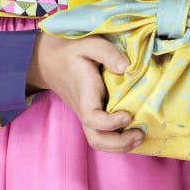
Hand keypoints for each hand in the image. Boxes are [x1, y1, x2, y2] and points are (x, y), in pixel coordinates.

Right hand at [27, 31, 144, 152]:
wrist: (49, 62)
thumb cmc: (70, 51)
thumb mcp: (87, 43)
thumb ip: (107, 52)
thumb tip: (127, 67)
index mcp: (84, 93)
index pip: (93, 118)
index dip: (110, 122)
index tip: (128, 114)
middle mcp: (84, 109)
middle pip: (96, 140)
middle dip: (119, 143)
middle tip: (140, 134)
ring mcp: (87, 116)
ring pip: (99, 142)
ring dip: (120, 146)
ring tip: (140, 136)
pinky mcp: (92, 117)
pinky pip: (103, 136)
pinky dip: (119, 140)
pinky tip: (134, 132)